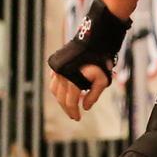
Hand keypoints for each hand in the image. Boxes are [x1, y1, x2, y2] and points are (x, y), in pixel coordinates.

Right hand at [47, 0, 129, 117]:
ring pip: (54, 89)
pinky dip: (57, 87)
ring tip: (70, 104)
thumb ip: (94, 95)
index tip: (78, 118)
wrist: (95, 39)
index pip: (70, 102)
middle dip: (67, 108)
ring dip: (61, 98)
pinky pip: (53, 79)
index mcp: (72, 79)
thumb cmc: (102, 60)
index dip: (73, 112)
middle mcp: (61, 75)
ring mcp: (57, 68)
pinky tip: (65, 91)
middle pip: (61, 98)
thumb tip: (85, 107)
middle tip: (74, 115)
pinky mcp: (55, 63)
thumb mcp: (103, 79)